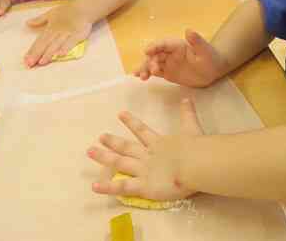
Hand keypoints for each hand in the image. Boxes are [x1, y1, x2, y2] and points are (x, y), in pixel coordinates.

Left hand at [24, 5, 92, 66]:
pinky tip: (61, 55)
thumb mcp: (51, 13)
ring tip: (42, 62)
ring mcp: (67, 34)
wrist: (83, 8)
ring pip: (56, 44)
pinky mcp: (77, 35)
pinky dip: (66, 48)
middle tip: (30, 64)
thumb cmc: (67, 11)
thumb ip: (39, 20)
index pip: (39, 41)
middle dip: (37, 54)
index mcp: (50, 28)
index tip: (25, 60)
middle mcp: (56, 32)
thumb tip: (27, 23)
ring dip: (49, 53)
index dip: (32, 50)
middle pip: (45, 44)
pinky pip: (71, 42)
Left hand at [87, 98, 201, 201]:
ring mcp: (143, 170)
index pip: (141, 130)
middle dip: (112, 142)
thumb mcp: (191, 128)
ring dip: (104, 158)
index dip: (131, 122)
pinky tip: (94, 186)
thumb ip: (188, 114)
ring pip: (119, 163)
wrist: (195, 164)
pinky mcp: (143, 186)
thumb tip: (187, 98)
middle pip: (126, 147)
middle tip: (100, 137)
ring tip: (90, 152)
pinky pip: (122, 187)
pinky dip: (108, 187)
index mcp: (158, 143)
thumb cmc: (195, 148)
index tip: (120, 113)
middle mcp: (147, 155)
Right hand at [135, 29, 221, 86]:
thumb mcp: (205, 50)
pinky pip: (155, 72)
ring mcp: (167, 62)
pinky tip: (139, 76)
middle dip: (150, 61)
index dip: (155, 46)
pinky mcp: (167, 72)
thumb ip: (197, 41)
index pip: (163, 44)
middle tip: (151, 71)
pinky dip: (146, 73)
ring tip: (141, 76)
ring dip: (145, 68)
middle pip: (155, 55)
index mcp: (177, 45)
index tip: (147, 51)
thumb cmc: (210, 58)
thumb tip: (189, 30)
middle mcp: (170, 52)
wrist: (213, 70)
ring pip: (152, 63)